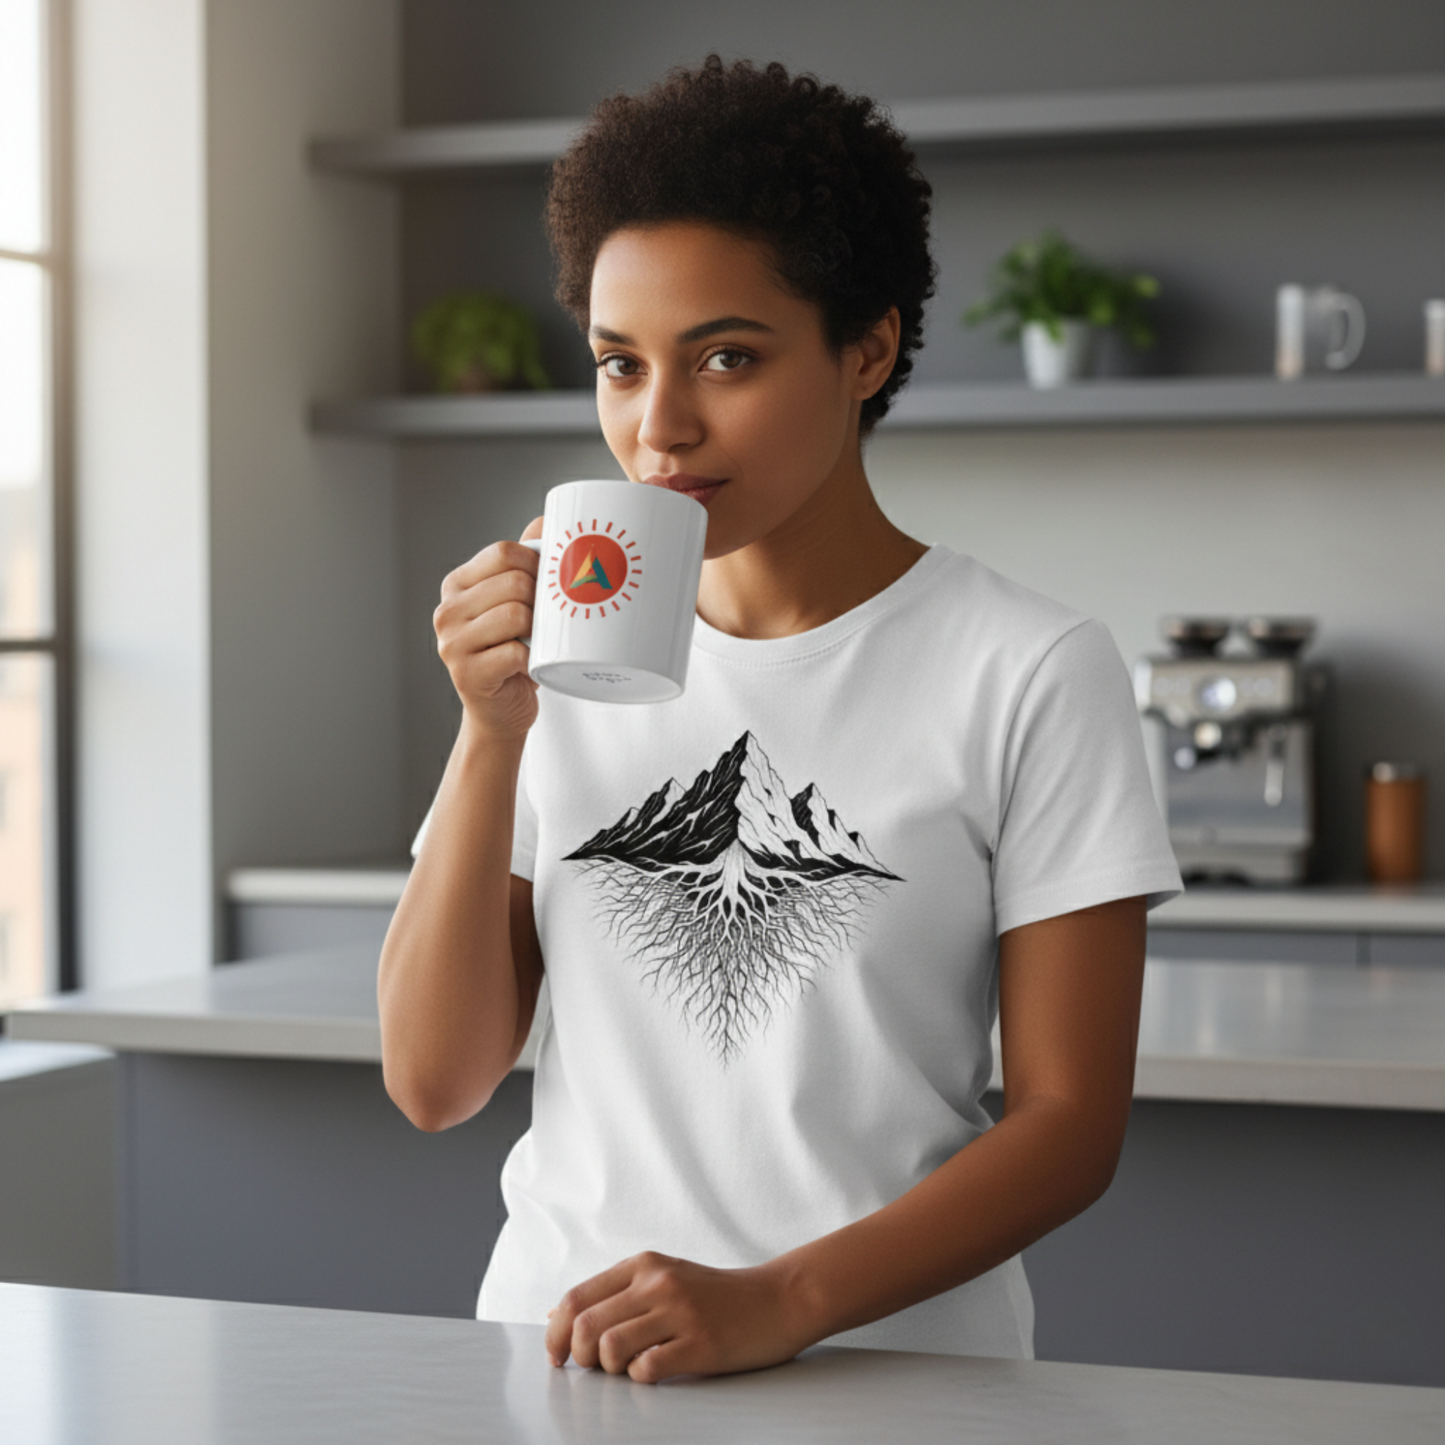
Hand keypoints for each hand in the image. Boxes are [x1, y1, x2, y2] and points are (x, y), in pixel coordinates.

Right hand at [433, 518, 543, 740]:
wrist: (500, 714)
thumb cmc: (512, 654)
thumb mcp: (516, 603)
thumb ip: (525, 562)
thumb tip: (547, 520)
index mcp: (457, 585)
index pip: (503, 552)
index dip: (536, 565)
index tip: (544, 587)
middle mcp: (447, 611)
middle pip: (513, 582)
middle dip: (540, 601)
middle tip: (542, 623)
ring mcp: (451, 643)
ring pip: (516, 614)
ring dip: (538, 631)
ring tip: (534, 643)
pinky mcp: (467, 674)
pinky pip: (516, 652)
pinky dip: (533, 659)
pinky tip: (529, 666)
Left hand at [543, 1251, 813, 1382]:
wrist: (778, 1298)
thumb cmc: (717, 1296)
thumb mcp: (664, 1278)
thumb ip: (615, 1293)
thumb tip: (558, 1314)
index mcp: (644, 1265)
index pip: (577, 1298)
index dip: (555, 1334)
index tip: (558, 1357)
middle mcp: (658, 1283)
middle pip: (585, 1326)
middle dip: (580, 1357)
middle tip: (597, 1368)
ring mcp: (680, 1312)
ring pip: (610, 1348)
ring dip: (611, 1370)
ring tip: (630, 1368)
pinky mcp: (701, 1344)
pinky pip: (647, 1369)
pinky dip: (642, 1378)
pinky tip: (658, 1370)